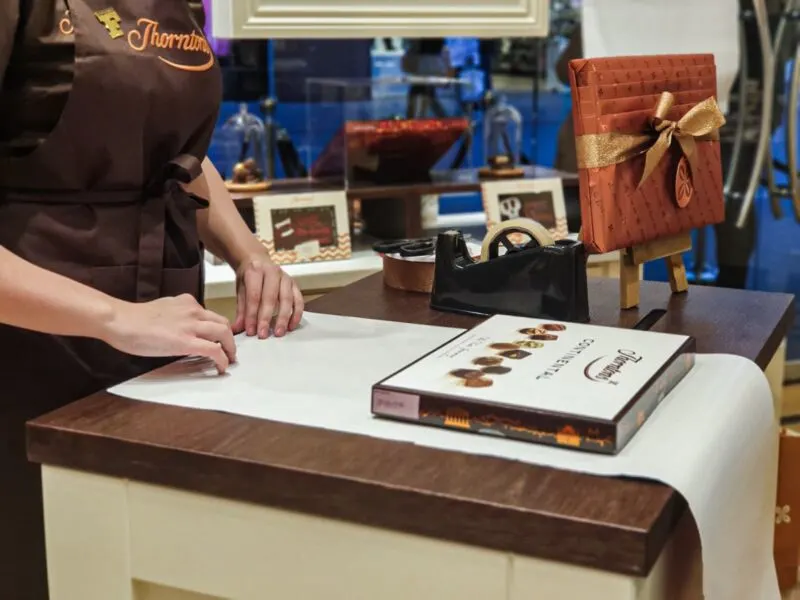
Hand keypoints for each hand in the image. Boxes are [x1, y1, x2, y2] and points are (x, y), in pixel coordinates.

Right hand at [103, 294, 236, 373]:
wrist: (120, 320)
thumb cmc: (133, 319)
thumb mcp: (162, 310)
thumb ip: (176, 316)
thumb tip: (181, 329)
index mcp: (186, 302)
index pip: (210, 314)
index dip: (217, 328)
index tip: (219, 339)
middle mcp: (193, 310)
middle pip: (223, 323)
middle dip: (230, 338)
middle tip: (229, 351)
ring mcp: (191, 325)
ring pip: (224, 333)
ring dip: (230, 348)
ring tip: (229, 360)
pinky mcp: (186, 342)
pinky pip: (214, 350)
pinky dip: (222, 359)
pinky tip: (222, 368)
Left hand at [232, 251, 303, 338]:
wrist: (257, 260)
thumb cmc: (248, 277)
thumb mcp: (240, 290)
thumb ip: (241, 310)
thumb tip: (237, 329)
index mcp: (255, 271)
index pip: (254, 295)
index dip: (252, 314)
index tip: (250, 331)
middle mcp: (272, 272)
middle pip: (270, 297)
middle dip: (266, 318)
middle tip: (263, 335)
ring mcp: (285, 277)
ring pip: (287, 299)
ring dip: (283, 318)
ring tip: (278, 333)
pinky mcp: (294, 284)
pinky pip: (298, 300)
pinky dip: (296, 314)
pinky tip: (291, 326)